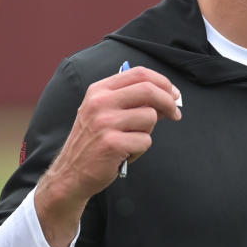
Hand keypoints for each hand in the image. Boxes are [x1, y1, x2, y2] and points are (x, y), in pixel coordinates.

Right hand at [33, 66, 181, 246]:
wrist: (71, 173)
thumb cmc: (94, 142)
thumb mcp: (104, 113)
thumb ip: (131, 101)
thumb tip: (168, 96)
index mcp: (99, 90)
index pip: (139, 73)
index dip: (163, 82)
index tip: (173, 94)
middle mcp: (100, 102)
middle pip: (148, 90)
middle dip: (169, 102)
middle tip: (176, 114)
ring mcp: (105, 122)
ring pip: (150, 117)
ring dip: (148, 132)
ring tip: (131, 142)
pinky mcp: (112, 144)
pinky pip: (145, 141)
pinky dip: (140, 150)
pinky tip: (125, 154)